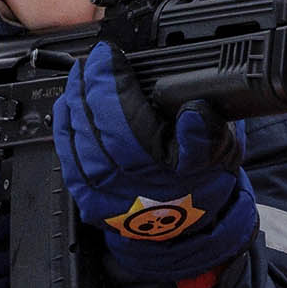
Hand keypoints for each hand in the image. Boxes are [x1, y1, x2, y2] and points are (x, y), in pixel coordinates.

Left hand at [54, 42, 256, 279]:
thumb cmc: (204, 190)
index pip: (121, 109)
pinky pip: (66, 159)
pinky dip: (64, 131)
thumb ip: (208, 131)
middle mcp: (124, 179)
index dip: (109, 76)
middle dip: (87, 84)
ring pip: (75, 137)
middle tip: (90, 61)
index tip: (108, 54)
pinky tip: (67, 111)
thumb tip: (194, 108)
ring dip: (72, 103)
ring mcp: (102, 191)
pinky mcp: (88, 199)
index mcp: (157, 164)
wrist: (189, 233)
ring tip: (78, 80)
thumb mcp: (222, 156)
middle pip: (92, 120)